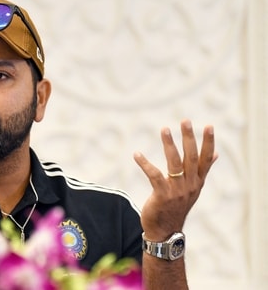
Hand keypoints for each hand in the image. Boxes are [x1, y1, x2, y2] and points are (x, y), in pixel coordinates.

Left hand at [133, 119, 216, 239]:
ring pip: (174, 163)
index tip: (209, 126)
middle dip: (189, 138)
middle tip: (185, 120)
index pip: (206, 159)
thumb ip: (203, 171)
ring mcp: (177, 191)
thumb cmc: (176, 207)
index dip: (208, 143)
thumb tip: (216, 154)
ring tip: (164, 129)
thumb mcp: (193, 189)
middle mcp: (190, 185)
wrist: (165, 231)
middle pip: (191, 157)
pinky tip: (137, 154)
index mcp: (197, 182)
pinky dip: (145, 163)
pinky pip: (154, 175)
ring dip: (169, 145)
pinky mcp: (162, 195)